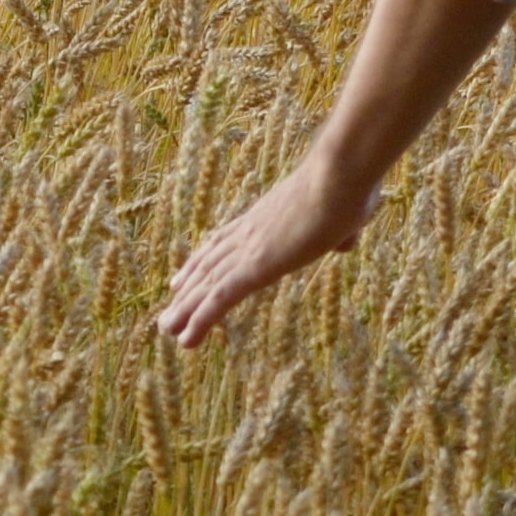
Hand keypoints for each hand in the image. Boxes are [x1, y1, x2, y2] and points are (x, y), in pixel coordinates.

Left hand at [154, 156, 375, 347]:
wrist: (340, 176)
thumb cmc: (349, 186)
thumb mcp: (347, 210)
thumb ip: (342, 229)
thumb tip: (345, 240)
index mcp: (267, 215)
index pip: (225, 240)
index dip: (203, 259)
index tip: (185, 275)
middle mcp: (249, 230)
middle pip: (208, 264)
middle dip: (187, 290)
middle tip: (169, 311)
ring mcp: (250, 248)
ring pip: (207, 285)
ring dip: (185, 310)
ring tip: (166, 329)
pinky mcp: (256, 266)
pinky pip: (220, 299)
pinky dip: (200, 320)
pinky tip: (186, 340)